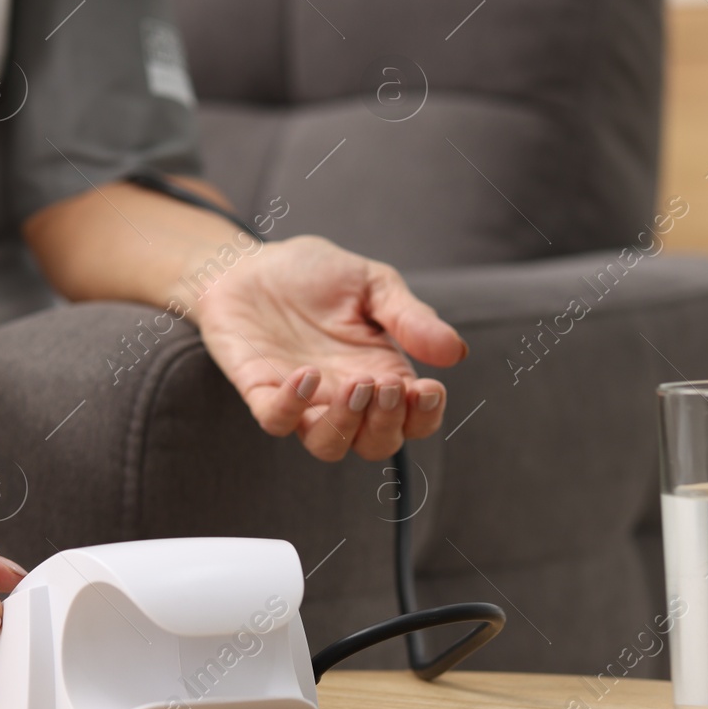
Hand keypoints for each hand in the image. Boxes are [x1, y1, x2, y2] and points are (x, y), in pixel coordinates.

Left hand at [192, 235, 466, 461]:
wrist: (250, 262)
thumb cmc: (315, 275)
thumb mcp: (372, 284)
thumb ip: (410, 317)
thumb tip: (456, 353)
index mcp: (381, 374)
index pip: (413, 421)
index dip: (426, 417)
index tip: (430, 389)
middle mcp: (344, 397)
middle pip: (376, 445)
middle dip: (387, 423)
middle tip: (386, 383)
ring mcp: (302, 400)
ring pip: (328, 446)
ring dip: (346, 424)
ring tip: (354, 384)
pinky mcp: (260, 391)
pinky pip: (276, 421)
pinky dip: (291, 407)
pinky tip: (305, 374)